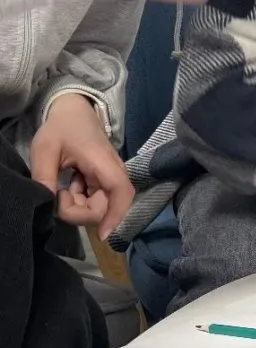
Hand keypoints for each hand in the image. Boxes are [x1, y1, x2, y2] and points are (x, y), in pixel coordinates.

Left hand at [30, 95, 133, 239]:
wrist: (74, 111)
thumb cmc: (61, 128)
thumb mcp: (45, 149)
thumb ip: (44, 176)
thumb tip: (47, 204)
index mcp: (102, 162)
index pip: (120, 192)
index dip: (114, 216)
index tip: (100, 236)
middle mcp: (113, 171)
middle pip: (107, 206)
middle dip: (80, 211)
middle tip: (57, 195)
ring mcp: (111, 176)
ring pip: (102, 206)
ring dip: (79, 206)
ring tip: (63, 188)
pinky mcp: (106, 179)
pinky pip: (98, 199)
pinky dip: (82, 200)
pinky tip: (71, 186)